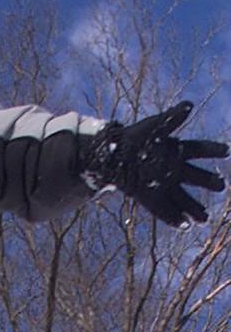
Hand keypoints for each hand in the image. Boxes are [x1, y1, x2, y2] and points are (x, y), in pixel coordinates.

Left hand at [84, 102, 227, 227]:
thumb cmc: (135, 137)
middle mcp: (172, 169)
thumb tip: (189, 105)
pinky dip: (173, 218)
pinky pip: (164, 210)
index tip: (226, 150)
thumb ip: (172, 118)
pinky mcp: (150, 197)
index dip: (212, 150)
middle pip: (194, 177)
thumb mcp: (154, 126)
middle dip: (207, 181)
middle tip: (220, 185)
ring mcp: (162, 184)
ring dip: (193, 208)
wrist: (112, 154)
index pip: (197, 149)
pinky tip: (185, 226)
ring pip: (181, 198)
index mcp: (176, 150)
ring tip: (204, 219)